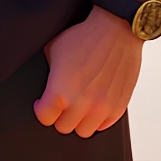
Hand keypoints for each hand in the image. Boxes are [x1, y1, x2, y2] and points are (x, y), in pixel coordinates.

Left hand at [34, 7, 141, 137]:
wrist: (117, 29)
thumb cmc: (84, 36)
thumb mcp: (54, 49)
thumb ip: (48, 74)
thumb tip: (45, 87)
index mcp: (59, 92)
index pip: (44, 118)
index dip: (41, 109)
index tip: (43, 103)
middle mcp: (81, 105)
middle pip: (63, 128)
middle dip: (59, 115)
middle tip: (62, 102)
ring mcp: (102, 108)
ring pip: (83, 131)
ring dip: (79, 120)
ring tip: (79, 105)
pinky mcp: (119, 107)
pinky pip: (103, 125)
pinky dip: (97, 118)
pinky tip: (94, 103)